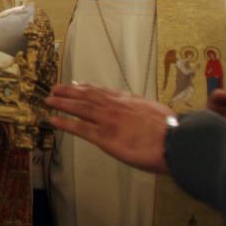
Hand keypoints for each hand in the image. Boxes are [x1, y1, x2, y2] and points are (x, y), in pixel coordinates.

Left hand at [45, 83, 171, 173]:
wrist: (175, 141)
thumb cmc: (172, 131)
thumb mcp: (158, 112)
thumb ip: (145, 111)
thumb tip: (145, 114)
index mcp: (129, 100)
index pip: (103, 91)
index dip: (87, 87)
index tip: (77, 85)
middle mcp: (115, 107)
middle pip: (87, 95)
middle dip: (69, 91)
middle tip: (55, 88)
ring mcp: (108, 121)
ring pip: (79, 108)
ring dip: (62, 103)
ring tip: (49, 100)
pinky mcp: (104, 137)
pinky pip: (79, 128)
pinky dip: (64, 123)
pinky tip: (53, 120)